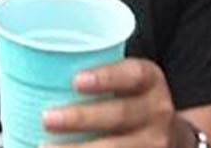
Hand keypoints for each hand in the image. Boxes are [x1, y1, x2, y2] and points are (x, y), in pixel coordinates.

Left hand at [41, 57, 179, 146]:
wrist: (173, 138)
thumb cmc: (133, 101)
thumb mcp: (129, 83)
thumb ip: (98, 78)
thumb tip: (37, 70)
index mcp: (150, 81)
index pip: (132, 75)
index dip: (106, 77)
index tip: (76, 80)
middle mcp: (157, 112)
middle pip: (119, 115)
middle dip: (80, 119)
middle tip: (46, 119)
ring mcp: (154, 144)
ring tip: (44, 147)